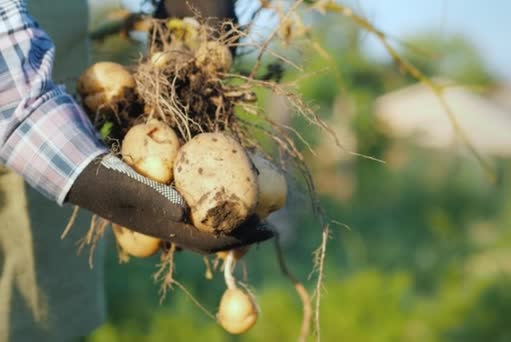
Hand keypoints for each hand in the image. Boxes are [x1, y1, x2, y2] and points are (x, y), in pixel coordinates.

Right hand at [66, 155, 272, 253]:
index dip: (242, 239)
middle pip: (217, 235)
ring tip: (257, 203)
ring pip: (210, 221)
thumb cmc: (108, 180)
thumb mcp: (129, 188)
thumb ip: (154, 199)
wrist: (86, 174)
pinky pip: (200, 206)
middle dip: (244, 229)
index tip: (270, 230)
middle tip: (270, 218)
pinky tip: (230, 186)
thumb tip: (183, 213)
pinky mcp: (169, 199)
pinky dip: (219, 201)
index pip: (213, 241)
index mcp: (168, 230)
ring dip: (233, 216)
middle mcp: (174, 225)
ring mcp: (172, 214)